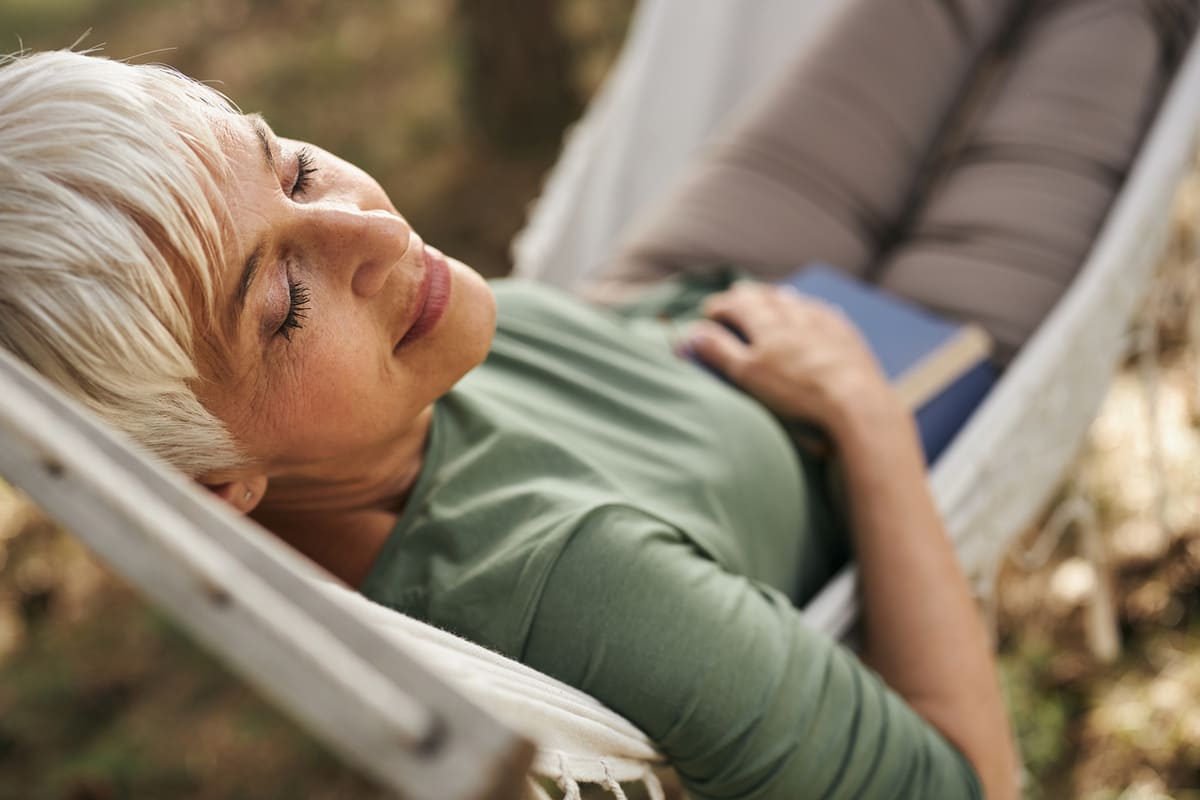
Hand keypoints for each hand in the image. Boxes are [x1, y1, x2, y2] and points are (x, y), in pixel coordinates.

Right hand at [686, 282, 901, 440]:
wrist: (855, 402)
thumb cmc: (795, 391)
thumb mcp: (747, 374)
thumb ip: (719, 350)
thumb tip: (693, 332)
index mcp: (766, 324)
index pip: (737, 305)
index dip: (719, 306)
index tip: (708, 311)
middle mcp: (794, 316)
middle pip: (766, 298)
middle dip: (748, 296)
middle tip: (736, 294)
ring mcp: (823, 324)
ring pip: (796, 302)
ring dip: (779, 297)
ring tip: (772, 295)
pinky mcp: (846, 337)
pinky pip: (825, 314)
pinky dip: (812, 309)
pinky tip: (815, 311)